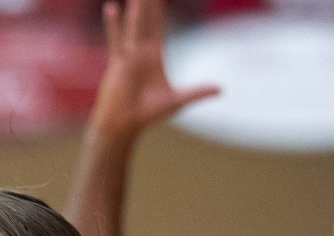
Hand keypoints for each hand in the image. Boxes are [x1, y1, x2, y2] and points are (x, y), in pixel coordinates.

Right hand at [89, 0, 219, 141]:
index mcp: (154, 58)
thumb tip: (221, 89)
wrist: (124, 126)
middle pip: (147, 21)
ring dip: (137, 8)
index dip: (159, 11)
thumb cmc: (147, 115)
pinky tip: (113, 8)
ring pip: (134, 25)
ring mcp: (129, 56)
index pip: (157, 28)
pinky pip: (116, 41)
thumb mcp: (177, 101)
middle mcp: (140, 53)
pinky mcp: (119, 64)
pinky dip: (114, 26)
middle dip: (149, 3)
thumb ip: (197, 92)